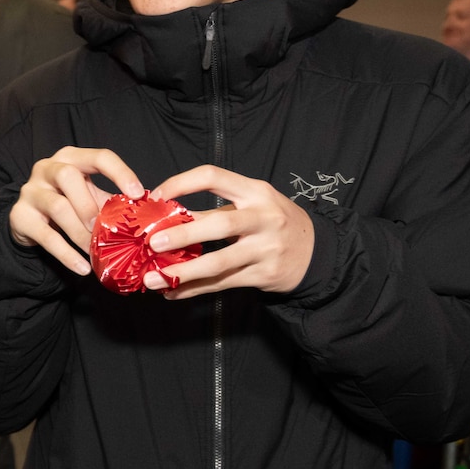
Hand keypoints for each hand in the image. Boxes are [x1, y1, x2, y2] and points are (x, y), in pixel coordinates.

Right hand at [9, 147, 146, 275]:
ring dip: (80, 232)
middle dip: (89, 203)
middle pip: (68, 176)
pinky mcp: (20, 216)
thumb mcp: (90, 196)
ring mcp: (30, 191)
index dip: (120, 173)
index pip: (98, 157)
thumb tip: (149, 212)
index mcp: (71, 158)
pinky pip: (46, 236)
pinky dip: (66, 254)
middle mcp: (47, 168)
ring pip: (57, 206)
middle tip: (103, 227)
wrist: (29, 221)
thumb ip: (112, 201)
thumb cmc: (67, 203)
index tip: (139, 193)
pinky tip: (82, 267)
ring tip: (94, 251)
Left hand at [144, 165, 314, 297]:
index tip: (156, 196)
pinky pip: (222, 284)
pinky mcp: (264, 275)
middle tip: (152, 243)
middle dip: (183, 234)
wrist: (316, 252)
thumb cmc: (272, 223)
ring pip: (219, 263)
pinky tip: (172, 291)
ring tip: (153, 279)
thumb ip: (216, 210)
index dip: (181, 183)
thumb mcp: (253, 205)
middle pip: (219, 225)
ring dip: (183, 272)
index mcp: (256, 191)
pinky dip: (194, 289)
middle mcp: (264, 218)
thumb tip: (167, 219)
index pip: (213, 176)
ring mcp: (266, 249)